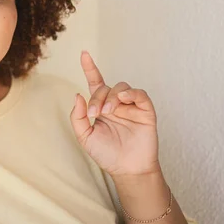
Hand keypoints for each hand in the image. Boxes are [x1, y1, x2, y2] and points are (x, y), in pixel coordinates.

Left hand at [69, 51, 160, 178]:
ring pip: (121, 87)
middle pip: (106, 87)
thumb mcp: (85, 136)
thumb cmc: (106, 153)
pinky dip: (131, 93)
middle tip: (96, 113)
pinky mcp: (145, 111)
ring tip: (108, 112)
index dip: (90, 68)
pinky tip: (124, 99)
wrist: (126, 169)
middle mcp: (116, 103)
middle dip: (97, 98)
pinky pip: (140, 95)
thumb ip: (78, 116)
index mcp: (101, 106)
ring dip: (112, 96)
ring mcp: (131, 106)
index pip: (95, 82)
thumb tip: (78, 95)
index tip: (84, 53)